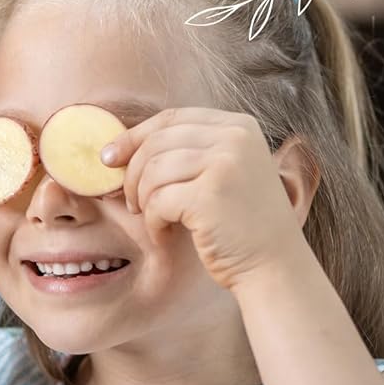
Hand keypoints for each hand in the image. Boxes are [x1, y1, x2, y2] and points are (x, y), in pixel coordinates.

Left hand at [105, 108, 309, 290]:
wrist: (275, 266)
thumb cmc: (238, 224)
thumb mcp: (221, 173)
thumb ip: (186, 152)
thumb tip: (115, 150)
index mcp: (239, 126)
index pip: (171, 118)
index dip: (133, 137)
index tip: (109, 158)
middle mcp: (235, 138)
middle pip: (156, 143)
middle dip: (132, 175)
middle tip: (133, 203)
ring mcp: (226, 164)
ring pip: (152, 171)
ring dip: (141, 199)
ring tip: (153, 218)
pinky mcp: (211, 195)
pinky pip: (157, 201)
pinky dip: (153, 222)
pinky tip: (165, 234)